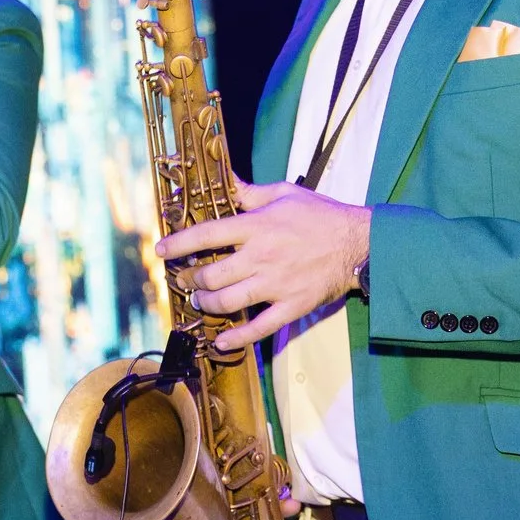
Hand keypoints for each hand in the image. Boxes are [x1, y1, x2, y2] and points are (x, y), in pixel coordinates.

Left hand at [155, 180, 370, 352]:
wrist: (358, 243)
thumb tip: (222, 178)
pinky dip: (237, 338)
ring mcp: (276, 285)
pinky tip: (220, 340)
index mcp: (257, 227)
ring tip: (202, 301)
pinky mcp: (292, 306)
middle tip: (188, 279)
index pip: (206, 235)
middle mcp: (262, 257)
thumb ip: (249, 191)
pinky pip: (259, 327)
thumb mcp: (284, 193)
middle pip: (212, 275)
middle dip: (192, 280)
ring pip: (228, 302)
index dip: (178, 244)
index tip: (161, 250)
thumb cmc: (320, 214)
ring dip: (207, 305)